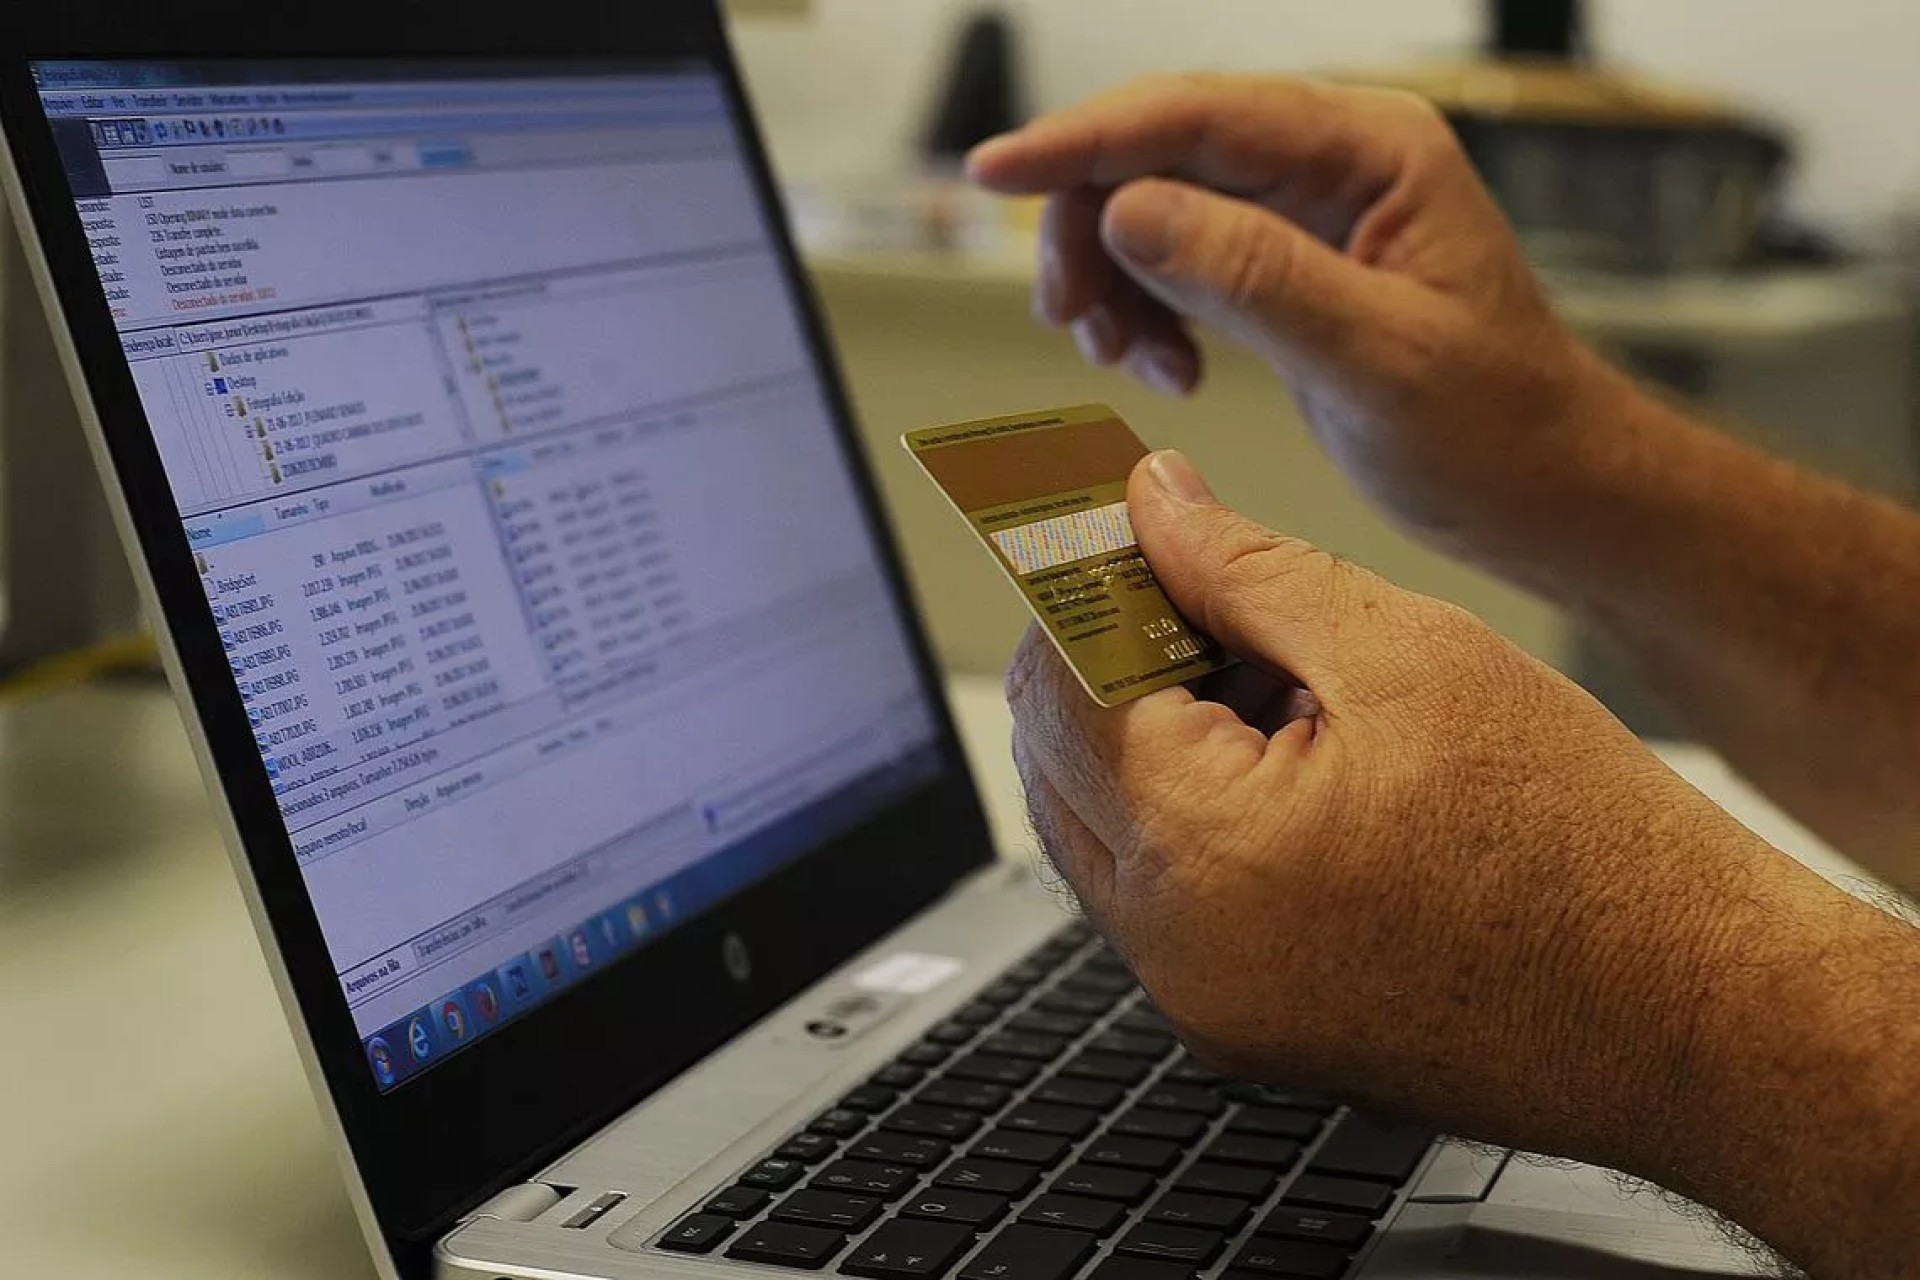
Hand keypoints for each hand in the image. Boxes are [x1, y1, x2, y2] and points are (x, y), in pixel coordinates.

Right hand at [968, 74, 1621, 560]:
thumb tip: (1132, 212)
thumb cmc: (1500, 428)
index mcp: (1370, 151)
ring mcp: (1304, 212)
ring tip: (1127, 361)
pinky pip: (1176, 259)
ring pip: (1153, 207)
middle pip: (1157, 153)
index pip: (1196, 115)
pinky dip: (1145, 312)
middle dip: (1092, 230)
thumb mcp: (1376, 359)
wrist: (1550, 489)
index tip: (994, 171)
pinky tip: (1167, 371)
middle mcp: (1331, 162)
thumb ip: (1254, 278)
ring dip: (1113, 279)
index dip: (1083, 141)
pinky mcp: (1284, 266)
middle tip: (1075, 324)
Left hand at [1009, 450, 1821, 1159]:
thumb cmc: (1584, 842)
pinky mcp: (1244, 1029)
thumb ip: (1246, 567)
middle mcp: (1171, 948)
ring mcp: (1202, 1004)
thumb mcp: (1408, 653)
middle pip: (1059, 758)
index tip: (1128, 523)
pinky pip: (1164, 898)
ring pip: (1102, 828)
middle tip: (1209, 588)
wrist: (1698, 1017)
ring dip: (1152, 734)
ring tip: (1281, 679)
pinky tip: (1298, 760)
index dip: (1090, 581)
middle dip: (1113, 654)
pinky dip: (1194, 814)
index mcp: (1196, 848)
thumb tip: (1150, 501)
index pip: (1059, 679)